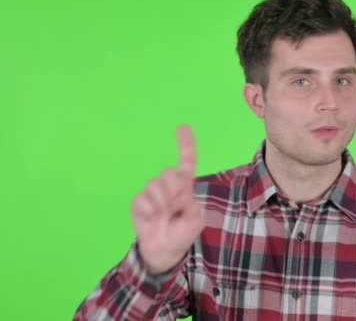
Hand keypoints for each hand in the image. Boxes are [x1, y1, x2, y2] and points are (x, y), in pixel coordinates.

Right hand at [130, 124, 203, 273]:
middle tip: (174, 207)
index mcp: (184, 186)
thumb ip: (193, 207)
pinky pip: (143, 198)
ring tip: (164, 214)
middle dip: (172, 190)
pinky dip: (150, 210)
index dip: (185, 144)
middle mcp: (168, 185)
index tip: (182, 127)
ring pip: (154, 184)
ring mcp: (152, 192)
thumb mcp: (196, 222)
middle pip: (168, 172)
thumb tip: (181, 195)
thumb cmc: (181, 233)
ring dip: (162, 202)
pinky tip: (153, 217)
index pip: (186, 161)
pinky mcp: (139, 201)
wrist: (163, 250)